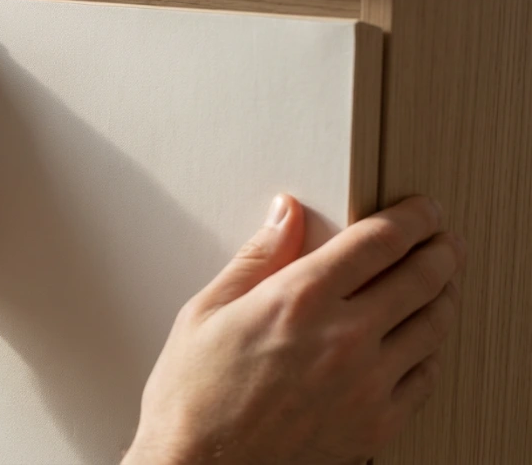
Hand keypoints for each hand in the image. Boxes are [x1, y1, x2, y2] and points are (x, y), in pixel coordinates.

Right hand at [126, 195, 465, 464]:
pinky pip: (425, 377)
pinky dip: (430, 350)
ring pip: (433, 326)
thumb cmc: (192, 398)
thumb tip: (285, 215)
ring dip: (443, 295)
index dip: (411, 217)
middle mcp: (342, 339)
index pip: (379, 241)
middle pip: (422, 277)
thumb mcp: (207, 311)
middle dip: (440, 249)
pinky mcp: (376, 424)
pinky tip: (418, 341)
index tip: (419, 211)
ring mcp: (366, 385)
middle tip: (442, 240)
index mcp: (298, 300)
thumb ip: (257, 258)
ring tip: (438, 285)